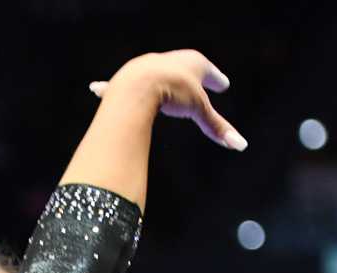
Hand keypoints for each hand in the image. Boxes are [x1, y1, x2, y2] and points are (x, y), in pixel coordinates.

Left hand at [88, 52, 245, 151]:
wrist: (139, 84)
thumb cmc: (173, 92)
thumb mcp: (198, 110)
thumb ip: (216, 127)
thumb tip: (241, 146)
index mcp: (191, 63)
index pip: (209, 71)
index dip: (216, 79)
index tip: (223, 84)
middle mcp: (167, 61)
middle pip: (183, 68)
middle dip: (191, 75)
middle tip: (198, 79)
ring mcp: (144, 68)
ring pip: (153, 73)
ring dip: (159, 77)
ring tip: (161, 84)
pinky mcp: (123, 81)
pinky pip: (114, 85)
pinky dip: (108, 88)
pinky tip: (95, 89)